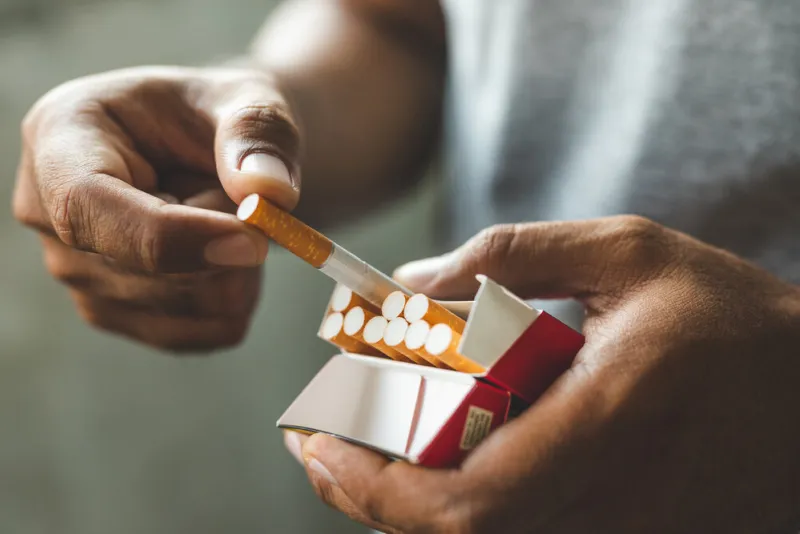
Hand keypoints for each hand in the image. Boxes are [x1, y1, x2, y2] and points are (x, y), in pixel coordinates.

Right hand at [13, 66, 300, 350]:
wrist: (223, 153)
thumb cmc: (223, 116)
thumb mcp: (250, 100)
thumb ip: (258, 133)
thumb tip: (267, 191)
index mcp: (61, 135)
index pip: (87, 205)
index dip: (171, 235)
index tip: (253, 241)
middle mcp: (50, 211)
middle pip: (145, 269)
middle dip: (224, 241)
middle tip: (244, 193)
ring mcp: (75, 270)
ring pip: (182, 308)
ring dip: (235, 269)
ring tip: (226, 215)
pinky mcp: (113, 311)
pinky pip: (198, 333)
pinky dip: (236, 300)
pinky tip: (229, 255)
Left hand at [287, 216, 799, 532]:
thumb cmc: (728, 316)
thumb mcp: (628, 252)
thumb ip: (511, 258)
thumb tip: (410, 284)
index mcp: (613, 418)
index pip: (468, 502)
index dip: (376, 487)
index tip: (317, 441)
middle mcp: (616, 500)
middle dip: (369, 499)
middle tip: (319, 446)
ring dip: (404, 510)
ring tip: (358, 453)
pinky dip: (459, 515)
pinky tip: (433, 468)